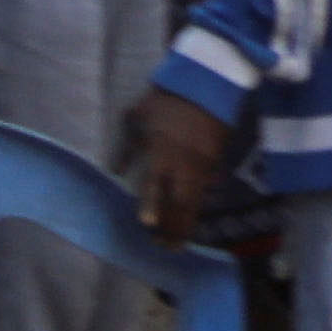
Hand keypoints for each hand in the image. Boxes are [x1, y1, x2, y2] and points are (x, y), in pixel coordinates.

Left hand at [131, 90, 232, 245]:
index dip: (153, 206)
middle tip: (166, 247)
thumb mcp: (135, 117)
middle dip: (174, 227)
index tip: (149, 226)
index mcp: (161, 151)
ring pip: (196, 201)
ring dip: (187, 223)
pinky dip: (197, 206)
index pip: (156, 184)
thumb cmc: (165, 99)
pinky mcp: (215, 160)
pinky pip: (206, 189)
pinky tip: (191, 217)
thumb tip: (115, 171)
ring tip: (178, 242)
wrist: (207, 82)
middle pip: (180, 202)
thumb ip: (126, 147)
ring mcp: (202, 164)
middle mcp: (183, 162)